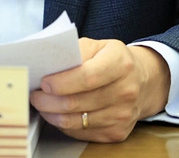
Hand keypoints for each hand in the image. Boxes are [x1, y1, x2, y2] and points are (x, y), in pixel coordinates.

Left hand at [30, 38, 170, 142]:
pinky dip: (64, 124)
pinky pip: (81, 133)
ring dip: (52, 114)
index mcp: (121, 64)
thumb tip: (49, 64)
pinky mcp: (117, 132)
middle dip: (48, 100)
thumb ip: (75, 51)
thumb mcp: (98, 45)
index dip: (62, 82)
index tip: (44, 82)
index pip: (88, 77)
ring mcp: (123, 114)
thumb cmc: (113, 60)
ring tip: (42, 104)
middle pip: (77, 102)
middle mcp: (126, 91)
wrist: (142, 81)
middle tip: (35, 95)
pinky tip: (58, 114)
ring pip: (76, 121)